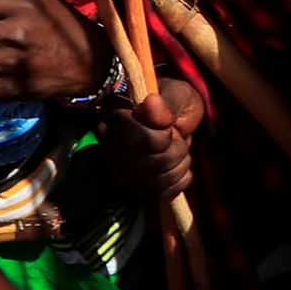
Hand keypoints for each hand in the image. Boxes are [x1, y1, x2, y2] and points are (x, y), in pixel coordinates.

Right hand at [109, 78, 203, 203]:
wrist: (180, 118)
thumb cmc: (177, 102)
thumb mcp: (177, 95)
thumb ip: (166, 103)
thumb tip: (150, 102)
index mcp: (115, 118)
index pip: (140, 141)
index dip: (164, 136)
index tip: (170, 124)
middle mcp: (110, 147)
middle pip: (149, 165)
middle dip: (175, 151)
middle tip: (178, 137)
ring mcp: (119, 170)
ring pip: (154, 183)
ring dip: (178, 166)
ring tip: (179, 149)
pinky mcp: (133, 186)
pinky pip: (159, 195)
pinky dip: (178, 181)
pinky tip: (179, 166)